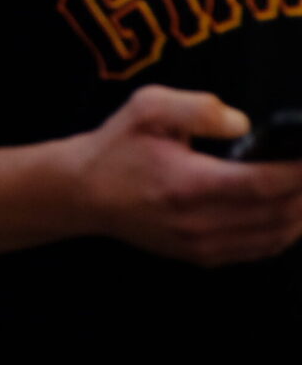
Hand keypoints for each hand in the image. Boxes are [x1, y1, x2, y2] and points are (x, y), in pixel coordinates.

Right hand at [70, 86, 301, 266]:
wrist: (83, 193)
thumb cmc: (117, 147)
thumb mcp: (147, 108)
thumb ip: (199, 108)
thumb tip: (244, 124)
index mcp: (187, 184)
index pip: (262, 184)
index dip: (298, 172)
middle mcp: (198, 222)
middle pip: (278, 213)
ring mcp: (201, 245)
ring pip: (276, 236)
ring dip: (301, 214)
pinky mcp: (201, 256)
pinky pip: (259, 250)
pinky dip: (284, 232)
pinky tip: (290, 213)